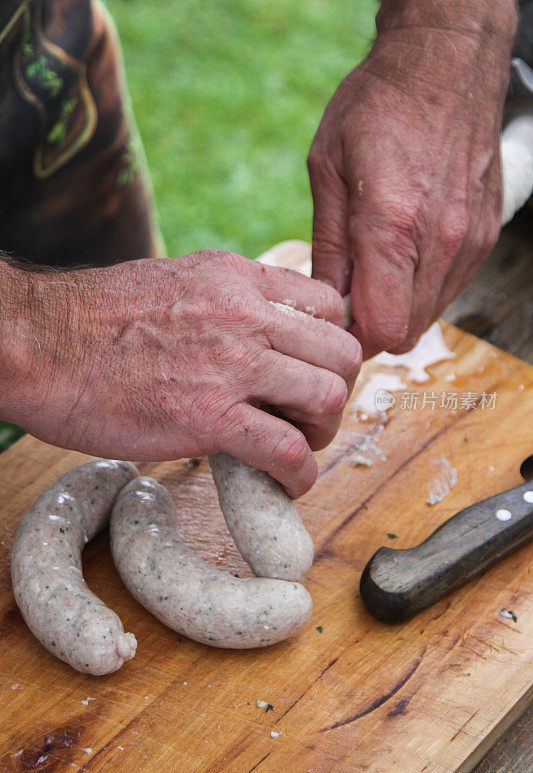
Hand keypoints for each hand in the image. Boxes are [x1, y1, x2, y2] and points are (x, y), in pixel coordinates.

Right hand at [4, 250, 360, 496]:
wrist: (40, 344)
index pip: (328, 305)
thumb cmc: (95, 321)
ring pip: (327, 398)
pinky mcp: (210, 417)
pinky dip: (298, 475)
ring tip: (295, 449)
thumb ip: (226, 302)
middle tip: (307, 416)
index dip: (331, 346)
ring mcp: (231, 365)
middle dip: (335, 391)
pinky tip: (284, 482)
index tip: (314, 372)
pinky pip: (287, 450)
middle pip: (341, 354)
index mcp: (237, 278)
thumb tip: (255, 332)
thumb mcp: (176, 282)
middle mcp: (245, 315)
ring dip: (321, 434)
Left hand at [308, 1, 516, 357]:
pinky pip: (450, 287)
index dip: (353, 337)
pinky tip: (405, 252)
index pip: (381, 327)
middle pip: (406, 331)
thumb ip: (328, 247)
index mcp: (392, 224)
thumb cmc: (378, 107)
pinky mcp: (484, 235)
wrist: (445, 63)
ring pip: (430, 314)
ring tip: (375, 268)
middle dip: (373, 326)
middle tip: (350, 296)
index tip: (335, 323)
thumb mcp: (328, 170)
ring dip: (399, 307)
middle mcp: (440, 240)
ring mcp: (469, 240)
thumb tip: (326, 300)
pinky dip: (423, 286)